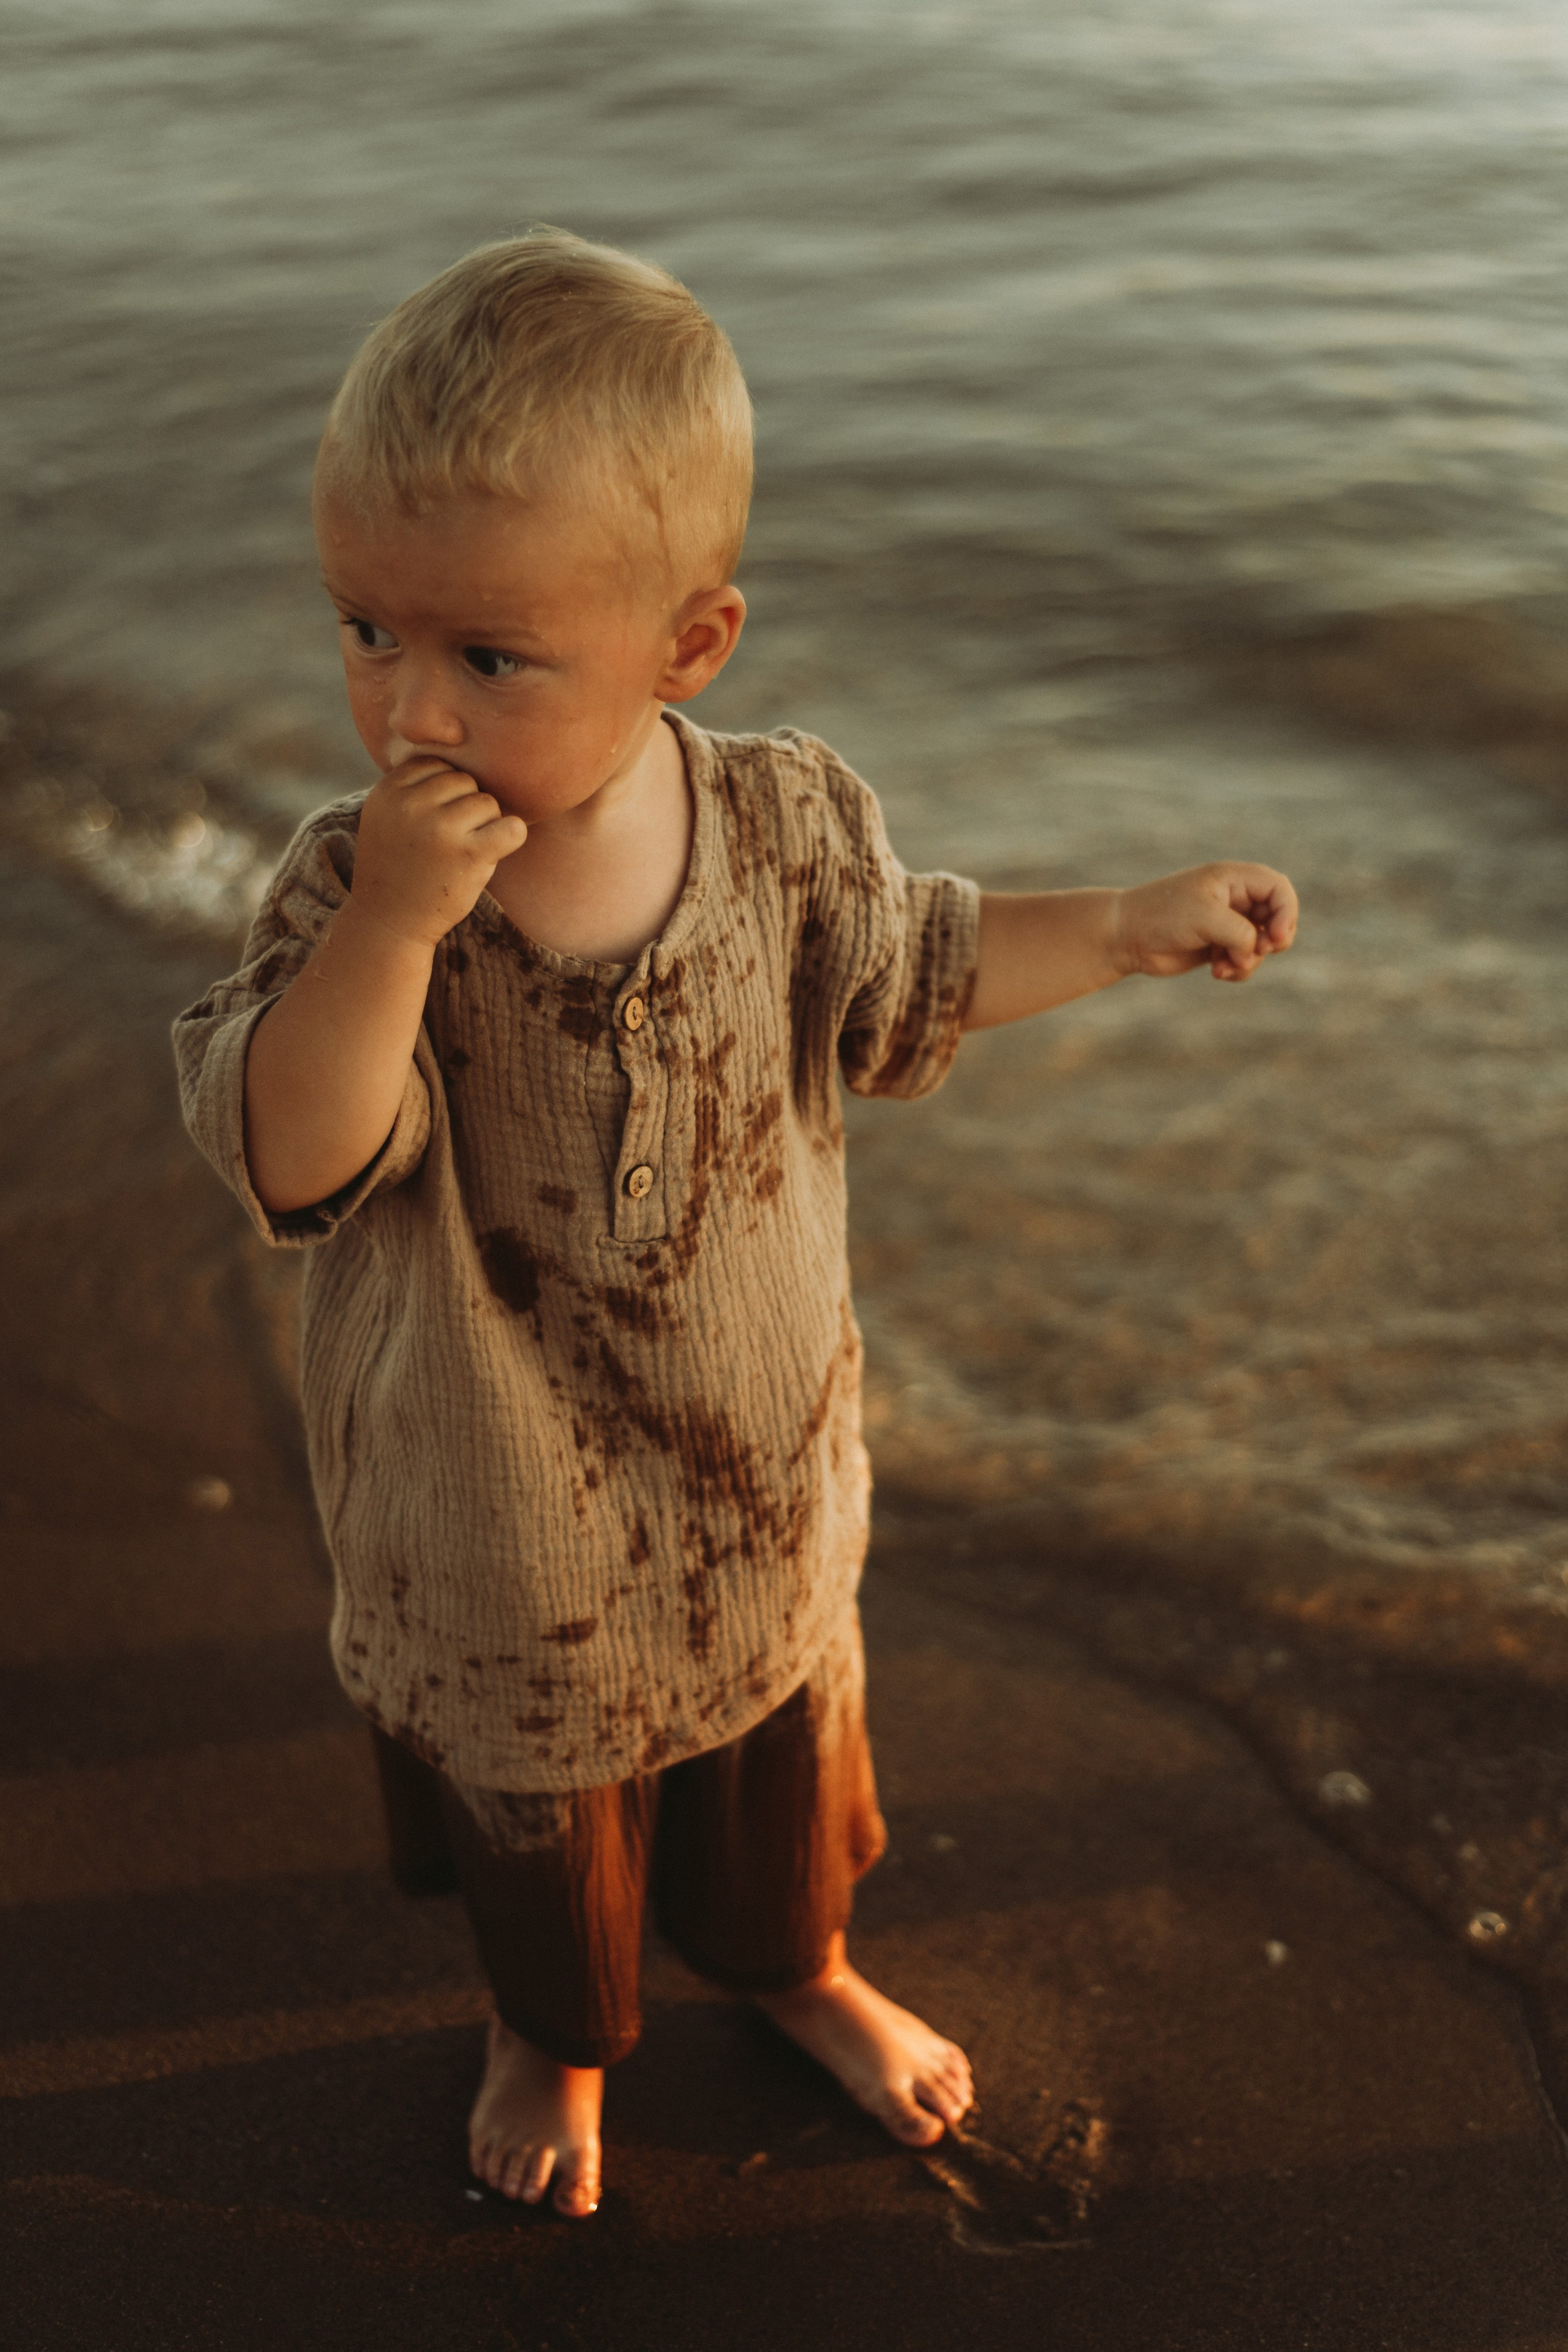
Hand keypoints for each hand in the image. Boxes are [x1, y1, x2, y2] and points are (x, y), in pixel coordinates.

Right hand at [350, 756, 527, 950]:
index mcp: (389, 791)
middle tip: (452, 841)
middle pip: (466, 781)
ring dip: (485, 826)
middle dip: (467, 808)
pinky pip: (512, 827)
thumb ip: (411, 785)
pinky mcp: (468, 855)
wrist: (387, 922)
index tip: (437, 820)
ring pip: (488, 802)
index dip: (446, 792)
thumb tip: (455, 741)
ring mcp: (440, 829)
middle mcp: (411, 805)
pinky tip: (494, 852)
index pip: (437, 764)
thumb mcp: (386, 816)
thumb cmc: (396, 867)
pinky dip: (511, 838)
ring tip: (464, 852)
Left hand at [1110, 862, 1296, 983]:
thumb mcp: (1206, 918)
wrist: (1125, 936)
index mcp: (1233, 879)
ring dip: (1249, 960)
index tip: (1274, 937)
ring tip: (1224, 966)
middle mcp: (1234, 898)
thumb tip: (1254, 953)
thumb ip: (1240, 932)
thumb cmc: (1162, 916)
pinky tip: (1216, 973)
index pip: (1278, 889)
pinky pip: (1244, 960)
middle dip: (1273, 940)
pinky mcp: (1218, 946)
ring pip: (1261, 945)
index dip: (1286, 912)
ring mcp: (1226, 923)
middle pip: (1277, 918)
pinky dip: (1237, 969)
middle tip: (1259, 952)